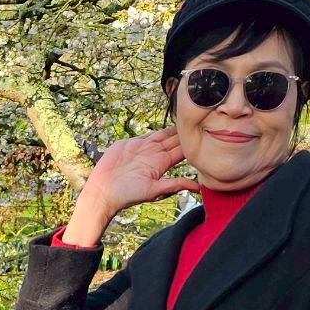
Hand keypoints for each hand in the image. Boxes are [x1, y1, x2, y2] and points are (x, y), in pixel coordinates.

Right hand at [61, 129, 201, 246]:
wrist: (104, 190)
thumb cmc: (127, 194)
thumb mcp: (154, 190)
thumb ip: (175, 184)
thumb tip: (199, 188)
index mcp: (162, 165)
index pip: (181, 150)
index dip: (192, 142)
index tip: (205, 132)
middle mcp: (155, 155)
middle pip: (174, 140)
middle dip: (186, 131)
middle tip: (201, 118)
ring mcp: (143, 148)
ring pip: (162, 134)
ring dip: (173, 127)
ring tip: (188, 115)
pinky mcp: (131, 143)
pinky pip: (146, 134)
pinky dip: (157, 129)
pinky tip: (167, 122)